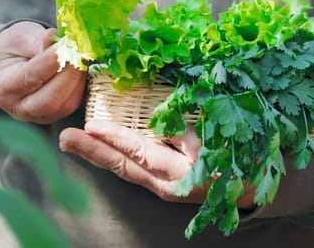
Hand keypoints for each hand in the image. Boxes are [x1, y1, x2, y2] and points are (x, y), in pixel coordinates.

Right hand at [0, 21, 86, 123]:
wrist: (15, 62)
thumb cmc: (15, 48)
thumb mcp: (20, 37)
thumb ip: (38, 40)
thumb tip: (58, 42)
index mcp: (3, 88)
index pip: (29, 79)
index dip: (50, 63)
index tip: (64, 46)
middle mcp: (21, 108)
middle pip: (50, 101)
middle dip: (69, 75)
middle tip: (80, 52)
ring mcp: (41, 116)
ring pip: (66, 104)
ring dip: (79, 79)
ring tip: (82, 56)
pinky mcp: (58, 114)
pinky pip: (75, 103)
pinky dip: (82, 85)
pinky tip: (83, 67)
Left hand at [60, 120, 255, 206]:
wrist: (249, 190)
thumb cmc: (236, 159)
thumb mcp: (214, 142)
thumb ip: (183, 133)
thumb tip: (156, 122)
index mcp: (180, 172)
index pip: (140, 151)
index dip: (115, 138)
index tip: (90, 126)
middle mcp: (165, 184)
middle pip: (122, 166)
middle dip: (91, 152)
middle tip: (64, 139)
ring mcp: (162, 188)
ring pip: (124, 171)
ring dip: (97, 156)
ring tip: (73, 143)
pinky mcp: (162, 187)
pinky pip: (133, 173)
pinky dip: (114, 160)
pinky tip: (99, 151)